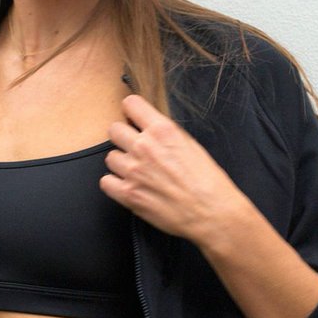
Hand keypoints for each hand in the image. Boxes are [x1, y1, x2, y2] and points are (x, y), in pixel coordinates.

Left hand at [100, 94, 245, 243]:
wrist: (211, 212)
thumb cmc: (207, 181)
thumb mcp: (190, 144)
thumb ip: (165, 134)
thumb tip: (149, 129)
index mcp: (163, 130)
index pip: (130, 104)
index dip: (131, 112)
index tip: (133, 119)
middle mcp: (144, 147)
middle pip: (114, 130)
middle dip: (123, 137)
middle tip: (134, 148)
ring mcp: (133, 171)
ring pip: (110, 157)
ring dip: (121, 163)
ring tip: (137, 172)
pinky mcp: (128, 194)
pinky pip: (106, 182)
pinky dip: (114, 184)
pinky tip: (129, 186)